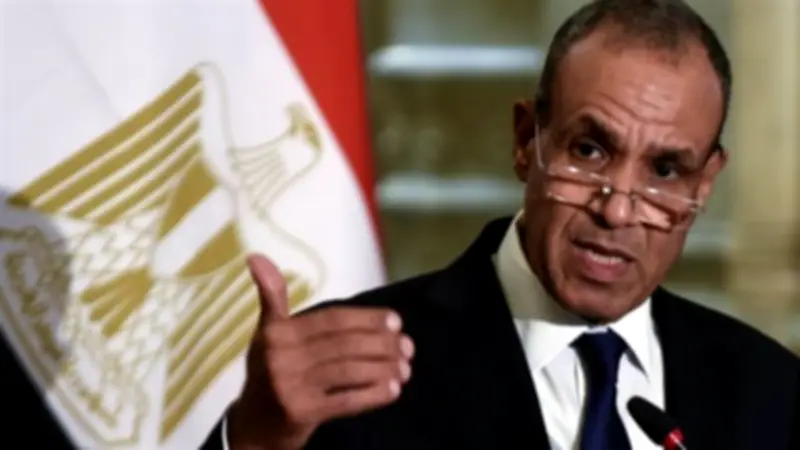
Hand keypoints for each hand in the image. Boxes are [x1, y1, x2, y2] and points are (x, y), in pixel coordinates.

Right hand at [227, 255, 413, 449]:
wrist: (252, 426)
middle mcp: (281, 356)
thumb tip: (256, 256)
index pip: (333, 319)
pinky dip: (373, 394)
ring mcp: (290, 387)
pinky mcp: (302, 413)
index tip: (396, 321)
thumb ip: (273, 297)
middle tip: (407, 347)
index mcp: (277, 331)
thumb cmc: (268, 371)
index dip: (367, 319)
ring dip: (384, 368)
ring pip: (350, 371)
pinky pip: (347, 401)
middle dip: (382, 344)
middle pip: (345, 344)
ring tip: (406, 368)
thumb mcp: (268, 333)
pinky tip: (393, 389)